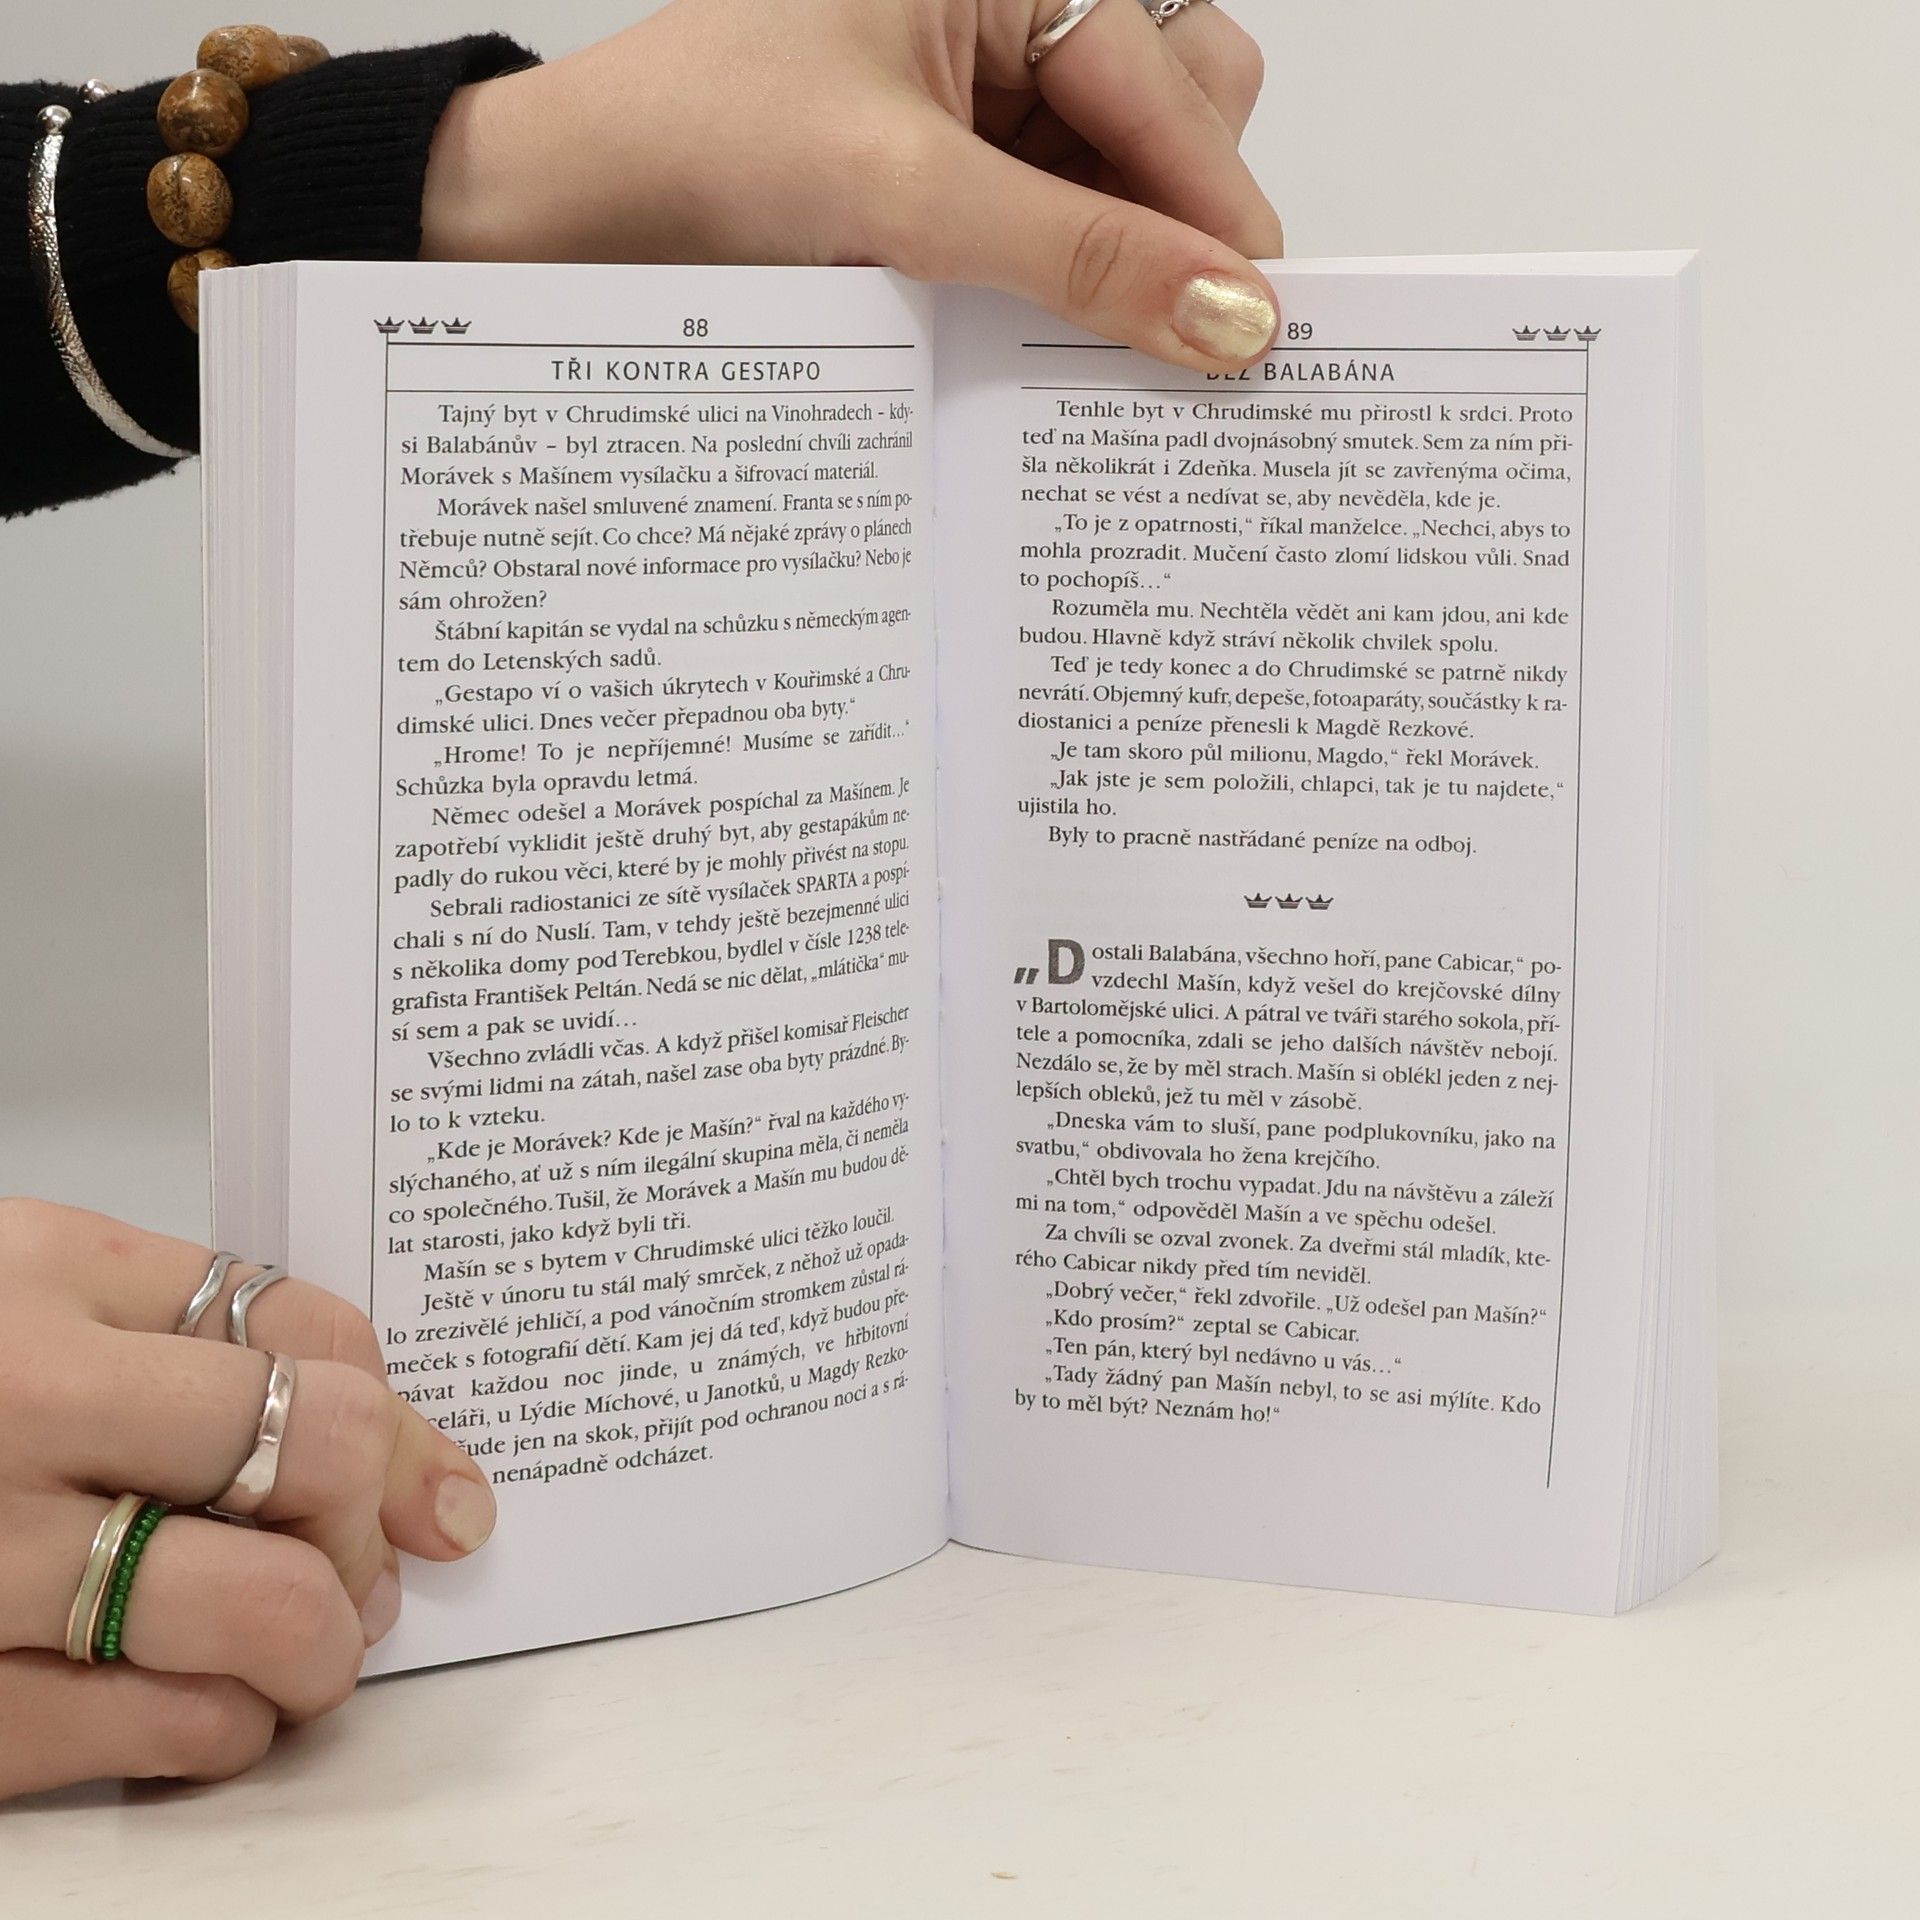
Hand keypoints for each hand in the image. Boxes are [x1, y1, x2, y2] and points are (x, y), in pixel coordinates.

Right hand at [0, 1199, 496, 1799]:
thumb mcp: (35, 1280)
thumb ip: (208, 1332)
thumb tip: (407, 1461)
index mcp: (48, 1283)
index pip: (314, 1342)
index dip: (399, 1427)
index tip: (426, 1486)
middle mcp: (17, 1411)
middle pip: (314, 1452)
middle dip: (371, 1528)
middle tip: (362, 1567)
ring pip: (263, 1613)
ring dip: (321, 1646)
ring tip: (303, 1646)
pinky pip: (161, 1730)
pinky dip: (226, 1728)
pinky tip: (209, 1703)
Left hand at [423, 0, 1284, 371]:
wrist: (564, 217)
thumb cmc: (697, 140)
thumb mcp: (905, 192)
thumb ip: (1076, 252)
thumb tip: (1227, 314)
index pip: (1174, 75)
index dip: (1214, 203)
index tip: (1251, 321)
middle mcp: (1009, 19)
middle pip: (1179, 114)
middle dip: (1176, 222)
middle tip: (1169, 335)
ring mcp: (986, 106)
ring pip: (1126, 185)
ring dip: (1119, 271)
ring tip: (1082, 347)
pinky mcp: (955, 185)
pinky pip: (1056, 235)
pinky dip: (1062, 298)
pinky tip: (1045, 349)